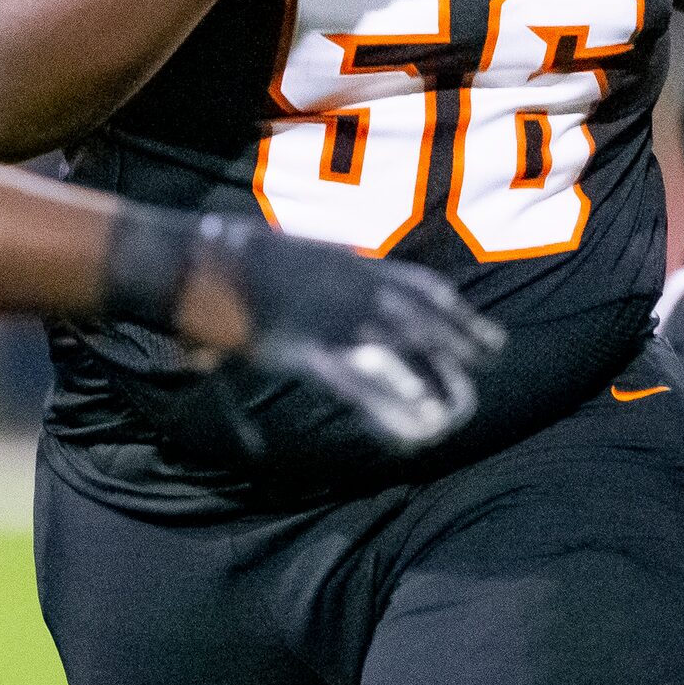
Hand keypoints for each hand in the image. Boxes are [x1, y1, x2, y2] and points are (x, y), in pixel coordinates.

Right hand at [194, 216, 504, 448]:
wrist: (192, 257)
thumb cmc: (230, 255)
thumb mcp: (290, 254)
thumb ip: (322, 273)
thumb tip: (340, 279)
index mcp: (351, 262)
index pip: (423, 287)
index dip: (460, 314)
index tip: (489, 336)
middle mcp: (352, 286)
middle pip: (424, 320)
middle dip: (460, 345)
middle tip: (491, 367)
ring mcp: (330, 318)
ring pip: (401, 354)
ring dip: (433, 384)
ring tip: (457, 413)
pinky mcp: (303, 350)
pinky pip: (357, 386)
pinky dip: (388, 410)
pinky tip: (412, 430)